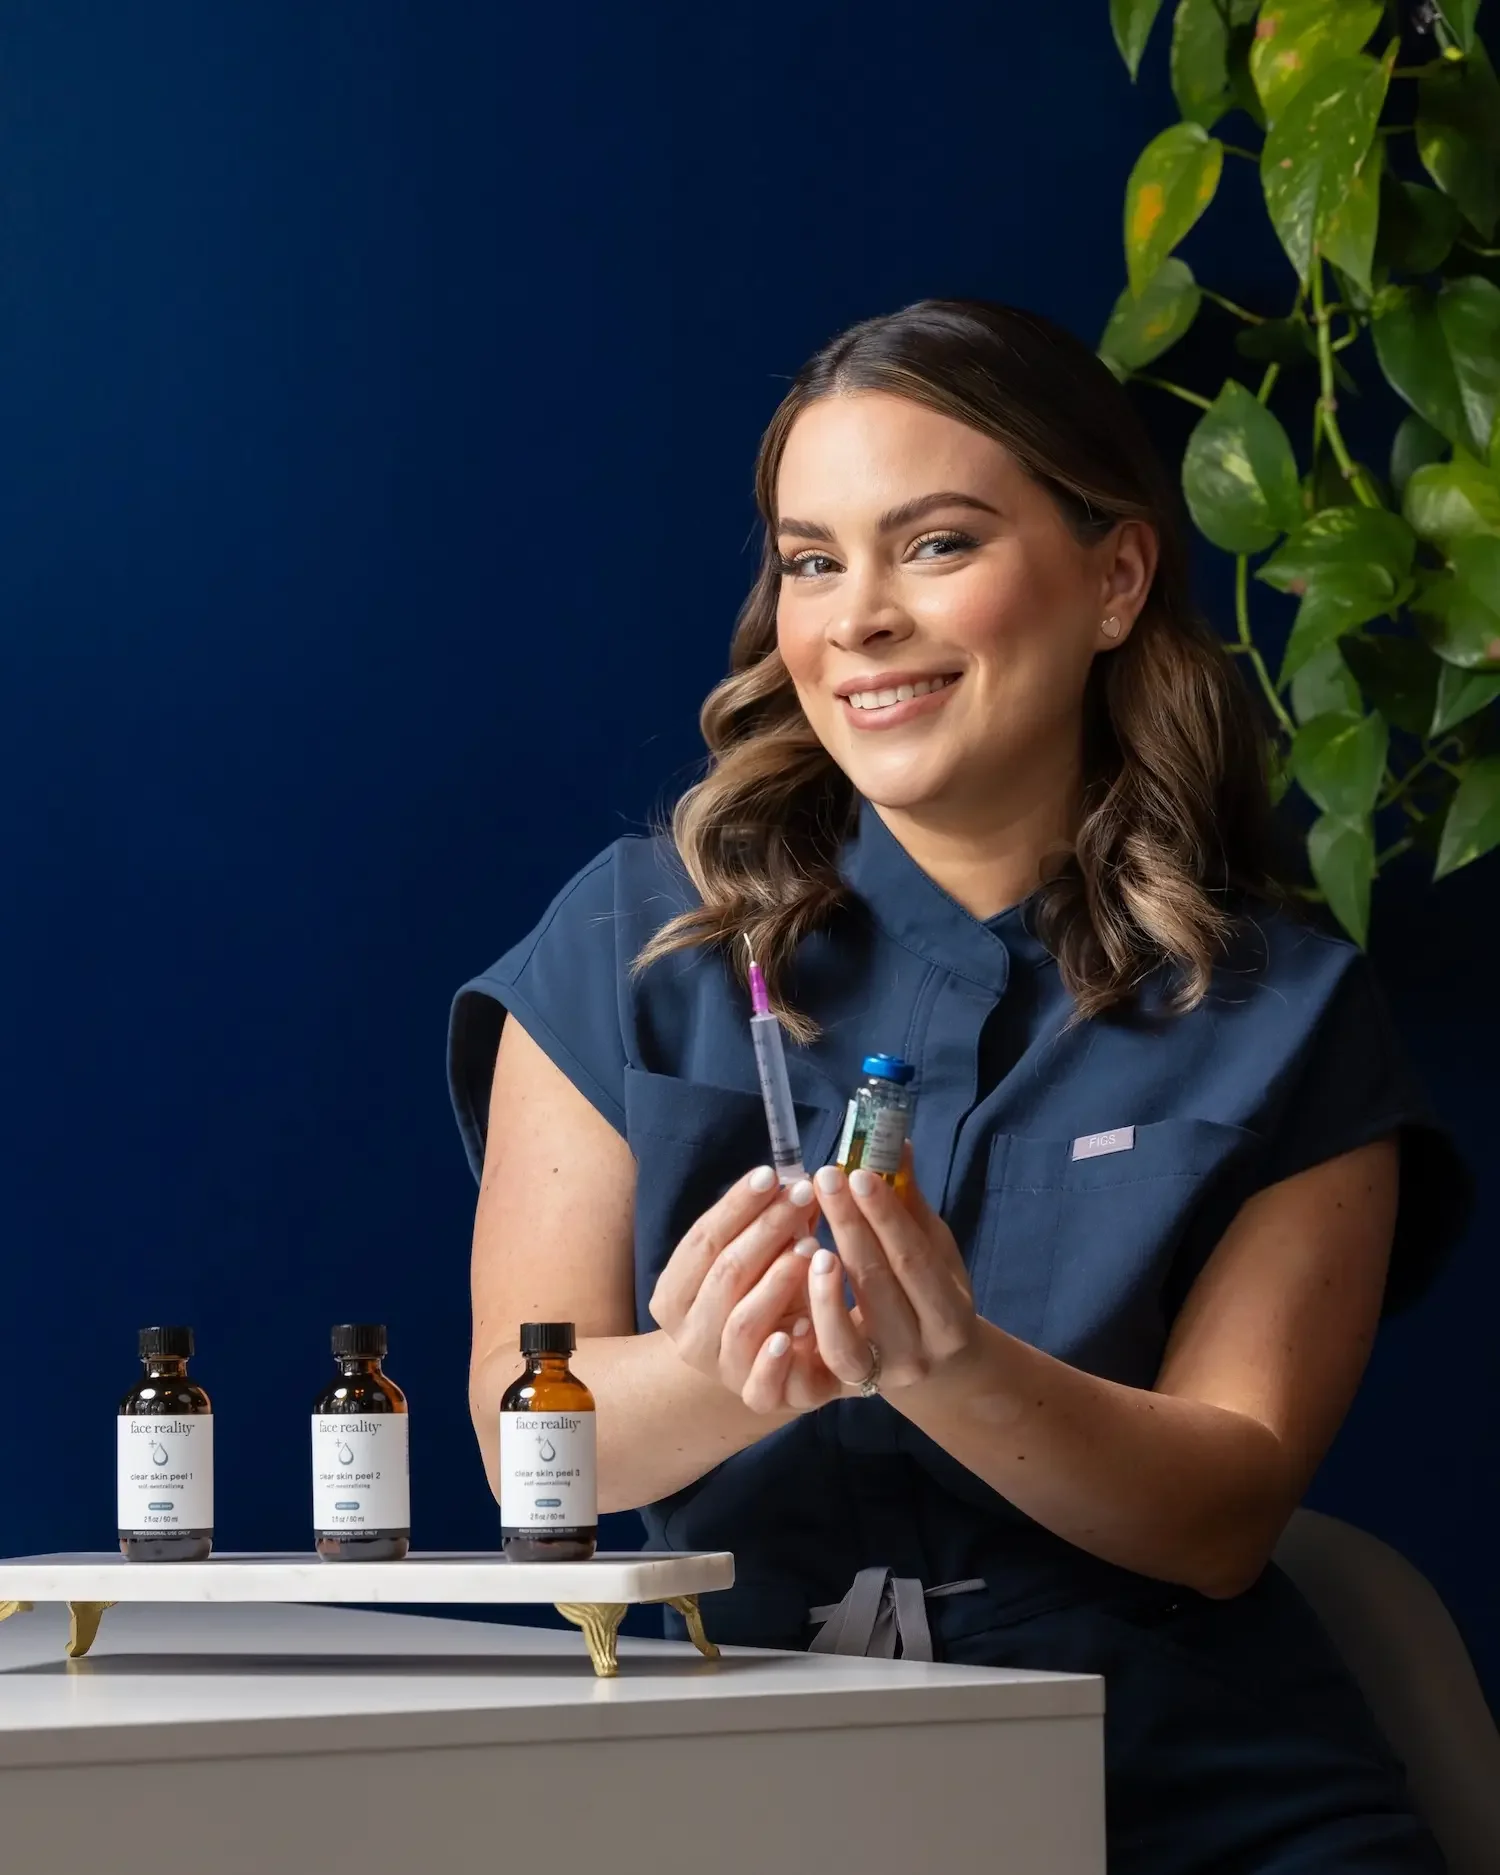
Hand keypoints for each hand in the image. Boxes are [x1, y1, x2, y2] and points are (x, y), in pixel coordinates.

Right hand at [647, 1164, 842, 1412]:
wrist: (756, 1370)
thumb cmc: (758, 1300)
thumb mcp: (757, 1260)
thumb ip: (769, 1226)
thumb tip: (798, 1180)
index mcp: (674, 1294)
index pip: (702, 1240)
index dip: (736, 1205)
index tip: (772, 1174)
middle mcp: (688, 1333)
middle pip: (725, 1273)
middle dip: (766, 1230)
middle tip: (803, 1198)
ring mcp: (720, 1368)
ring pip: (742, 1321)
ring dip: (777, 1281)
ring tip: (811, 1249)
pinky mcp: (756, 1400)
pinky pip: (762, 1383)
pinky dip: (779, 1355)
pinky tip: (806, 1325)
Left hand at [806, 1142, 977, 1393]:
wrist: (937, 1370)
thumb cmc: (931, 1294)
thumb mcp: (934, 1252)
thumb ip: (910, 1206)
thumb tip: (893, 1144)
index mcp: (951, 1313)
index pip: (914, 1256)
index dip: (885, 1214)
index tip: (857, 1172)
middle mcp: (921, 1348)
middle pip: (879, 1285)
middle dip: (850, 1227)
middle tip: (824, 1179)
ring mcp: (884, 1372)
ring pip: (846, 1334)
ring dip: (824, 1284)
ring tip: (807, 1236)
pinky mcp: (849, 1388)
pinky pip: (823, 1359)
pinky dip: (809, 1321)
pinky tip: (796, 1281)